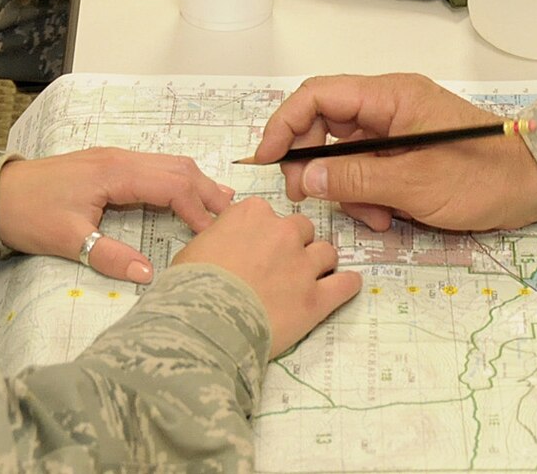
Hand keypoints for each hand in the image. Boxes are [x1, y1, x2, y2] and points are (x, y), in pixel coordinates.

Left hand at [0, 148, 233, 282]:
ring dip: (195, 182)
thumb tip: (148, 275)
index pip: (171, 184)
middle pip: (177, 168)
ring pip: (167, 164)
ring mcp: (114, 158)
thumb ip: (109, 256)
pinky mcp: (107, 165)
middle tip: (234, 216)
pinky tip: (185, 194)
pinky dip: (177, 180)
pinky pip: (153, 167)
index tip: (214, 234)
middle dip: (207, 190)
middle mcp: (120, 158)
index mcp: (115, 171)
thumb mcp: (68, 240)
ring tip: (221, 204)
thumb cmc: (29, 213)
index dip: (197, 208)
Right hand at [172, 199, 360, 355]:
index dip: (264, 233)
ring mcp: (302, 265)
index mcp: (252, 214)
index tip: (258, 247)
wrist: (203, 322)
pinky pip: (344, 285)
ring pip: (326, 253)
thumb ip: (219, 237)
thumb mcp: (194, 249)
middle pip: (302, 229)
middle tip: (282, 266)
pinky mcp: (315, 299)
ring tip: (310, 279)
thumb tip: (221, 244)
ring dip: (320, 264)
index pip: (269, 214)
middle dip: (295, 245)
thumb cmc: (190, 287)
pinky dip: (347, 285)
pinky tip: (346, 286)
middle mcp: (282, 232)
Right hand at [250, 73, 536, 232]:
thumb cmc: (482, 177)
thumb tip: (302, 175)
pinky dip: (369, 194)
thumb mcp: (413, 184)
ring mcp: (398, 130)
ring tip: (375, 216)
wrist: (536, 185)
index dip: (284, 124)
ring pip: (345, 154)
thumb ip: (355, 178)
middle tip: (310, 199)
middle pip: (326, 125)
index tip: (266, 160)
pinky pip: (369, 170)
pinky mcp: (407, 153)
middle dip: (314, 164)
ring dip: (348, 188)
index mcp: (389, 95)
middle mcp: (389, 106)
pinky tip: (389, 215)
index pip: (318, 95)